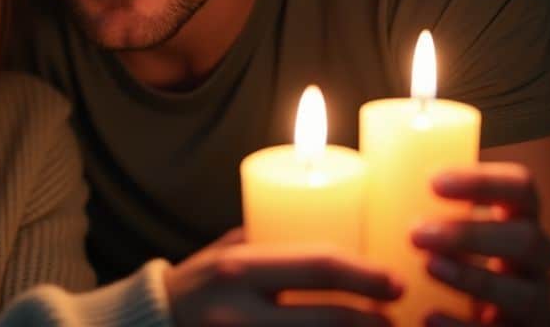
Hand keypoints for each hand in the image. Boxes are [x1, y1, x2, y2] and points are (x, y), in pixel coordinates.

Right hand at [165, 228, 401, 325]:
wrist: (151, 325)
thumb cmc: (197, 284)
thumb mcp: (227, 252)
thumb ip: (271, 243)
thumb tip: (338, 231)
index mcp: (239, 269)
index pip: (317, 267)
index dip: (366, 276)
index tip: (397, 282)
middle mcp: (240, 312)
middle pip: (328, 319)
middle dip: (373, 321)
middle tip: (398, 318)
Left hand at [412, 163, 549, 325]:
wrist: (499, 318)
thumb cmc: (460, 256)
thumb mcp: (454, 227)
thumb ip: (429, 207)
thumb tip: (362, 177)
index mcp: (521, 219)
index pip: (520, 188)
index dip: (483, 182)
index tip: (433, 182)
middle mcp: (536, 260)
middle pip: (526, 240)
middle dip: (472, 235)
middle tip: (416, 233)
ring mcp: (536, 302)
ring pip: (524, 292)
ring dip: (474, 278)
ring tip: (428, 267)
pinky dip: (464, 325)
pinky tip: (429, 316)